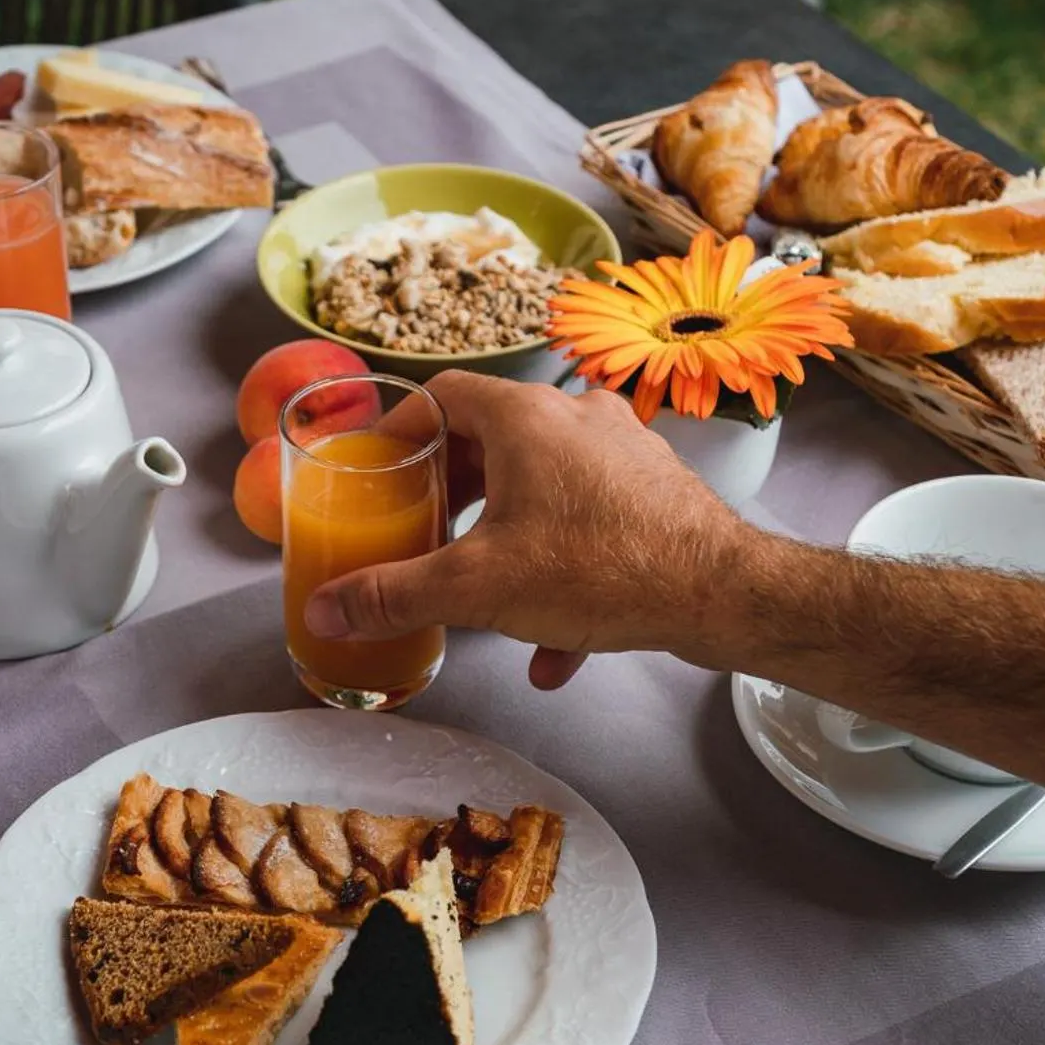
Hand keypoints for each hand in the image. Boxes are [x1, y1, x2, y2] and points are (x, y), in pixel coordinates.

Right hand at [303, 370, 756, 687]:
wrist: (720, 594)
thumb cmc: (599, 568)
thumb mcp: (476, 587)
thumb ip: (393, 595)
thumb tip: (324, 608)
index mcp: (526, 416)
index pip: (443, 394)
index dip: (402, 430)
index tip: (381, 469)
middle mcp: (577, 418)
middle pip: (493, 442)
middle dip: (454, 495)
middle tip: (424, 533)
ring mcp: (623, 452)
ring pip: (542, 490)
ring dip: (507, 542)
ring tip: (483, 594)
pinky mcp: (655, 493)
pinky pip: (589, 526)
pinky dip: (562, 574)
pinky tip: (554, 650)